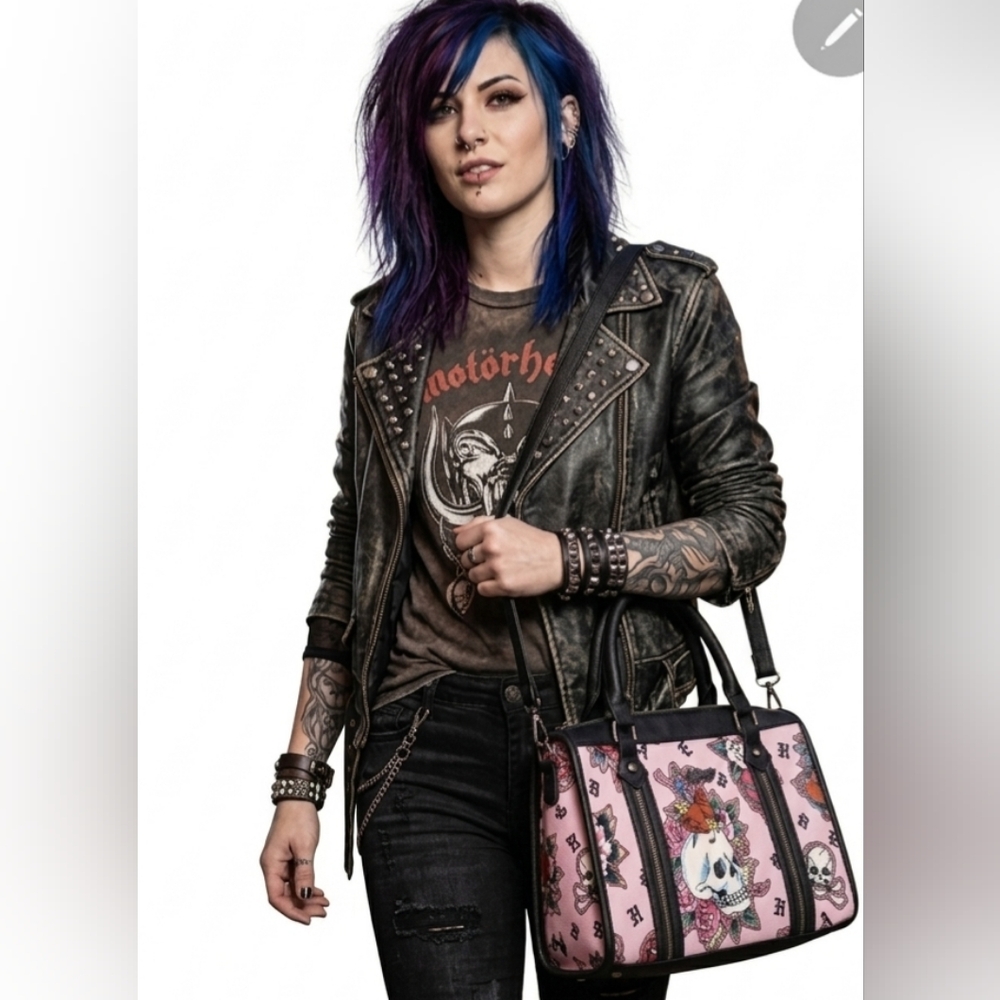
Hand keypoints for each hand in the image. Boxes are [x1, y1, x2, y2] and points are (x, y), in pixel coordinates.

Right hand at [260, 800, 330, 923]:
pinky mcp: (288, 858)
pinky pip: (295, 879)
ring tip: (324, 904)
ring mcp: (280, 863)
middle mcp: (272, 866)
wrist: (299, 798)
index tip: (308, 919)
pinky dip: (307, 886)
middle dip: (303, 906)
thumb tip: (304, 896)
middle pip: (284, 896)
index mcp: (271, 864)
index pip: (276, 898)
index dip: (291, 911)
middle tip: (323, 912)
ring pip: (291, 888)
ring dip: (307, 898)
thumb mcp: (305, 846)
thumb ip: (304, 872)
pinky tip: (318, 892)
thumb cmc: (298, 818)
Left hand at [453, 516, 562, 597]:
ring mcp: (497, 567)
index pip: (460, 541)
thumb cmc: (532, 540)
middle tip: (493, 559)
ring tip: (499, 569)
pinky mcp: (503, 585)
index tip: (477, 548)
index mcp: (491, 529)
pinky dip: (489, 587)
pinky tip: (502, 579)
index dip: (467, 545)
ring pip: (472, 575)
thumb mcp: (507, 523)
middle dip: (475, 560)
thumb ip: (479, 524)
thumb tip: (456, 531)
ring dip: (482, 574)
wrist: (557, 559)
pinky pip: (482, 589)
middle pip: (465, 559)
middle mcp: (491, 547)